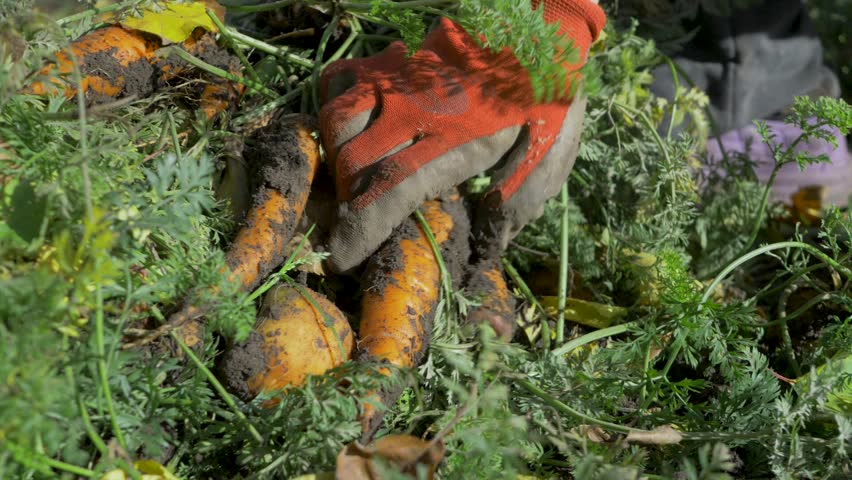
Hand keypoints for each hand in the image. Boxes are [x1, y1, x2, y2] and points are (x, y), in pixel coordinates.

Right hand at [319, 1, 605, 271]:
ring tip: (348, 186)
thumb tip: (488, 245)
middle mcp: (412, 107)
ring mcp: (397, 77)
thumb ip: (520, 200)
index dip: (357, 230)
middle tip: (345, 230)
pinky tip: (346, 131)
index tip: (339, 258)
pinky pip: (340, 80)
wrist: (540, 17)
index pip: (386, 191)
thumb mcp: (552, 148)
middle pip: (351, 163)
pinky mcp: (392, 57)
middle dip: (339, 205)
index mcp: (452, 138)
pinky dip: (332, 109)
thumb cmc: (548, 87)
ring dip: (334, 161)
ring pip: (336, 121)